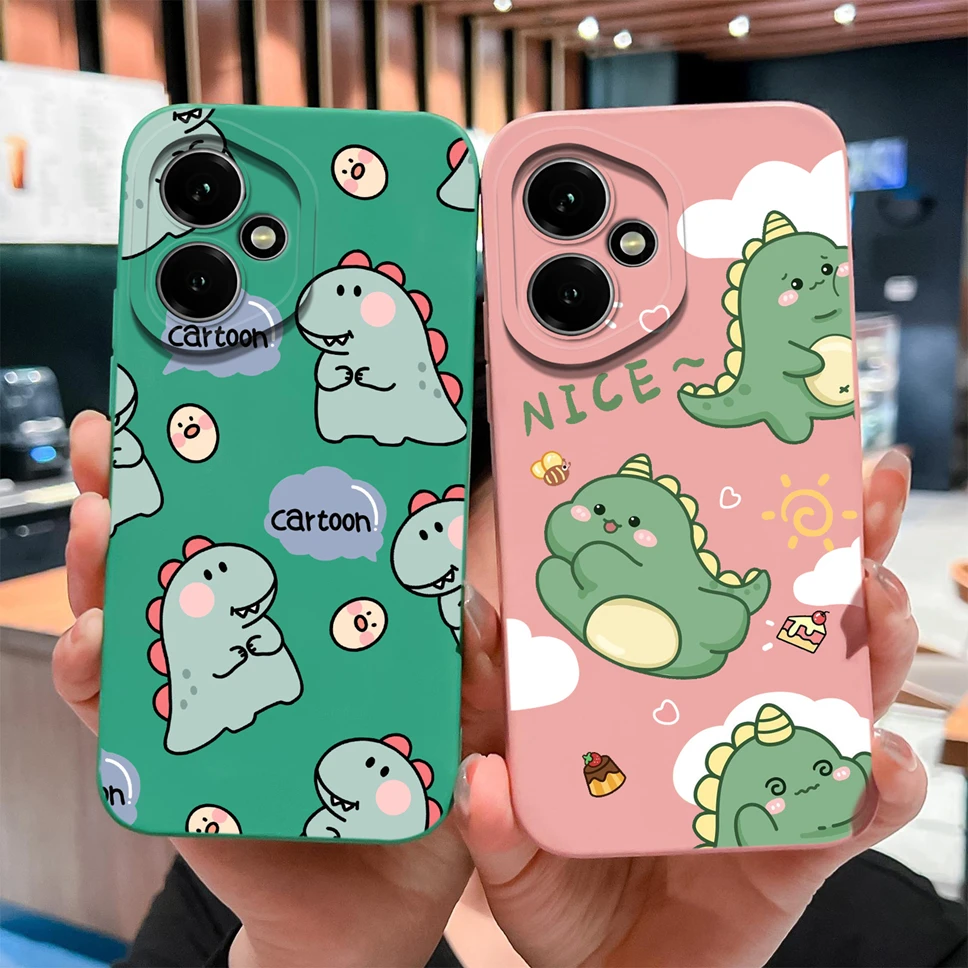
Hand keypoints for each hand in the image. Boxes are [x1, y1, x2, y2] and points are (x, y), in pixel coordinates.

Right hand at [53, 411, 505, 967]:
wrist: (368, 910)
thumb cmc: (418, 797)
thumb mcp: (459, 720)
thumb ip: (471, 666)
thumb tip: (475, 606)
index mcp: (315, 616)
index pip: (269, 528)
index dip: (239, 470)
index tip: (218, 411)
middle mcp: (247, 642)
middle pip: (184, 553)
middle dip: (140, 492)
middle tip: (111, 438)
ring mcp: (201, 694)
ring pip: (135, 616)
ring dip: (103, 566)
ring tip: (95, 521)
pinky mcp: (169, 763)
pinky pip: (116, 716)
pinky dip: (93, 679)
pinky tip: (88, 642)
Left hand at [458, 448, 925, 967]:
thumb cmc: (556, 872)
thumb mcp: (507, 795)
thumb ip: (485, 729)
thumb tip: (475, 632)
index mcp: (669, 681)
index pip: (716, 587)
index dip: (744, 522)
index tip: (761, 452)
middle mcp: (735, 711)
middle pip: (804, 616)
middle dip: (845, 548)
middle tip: (863, 493)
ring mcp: (775, 773)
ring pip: (850, 690)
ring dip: (875, 639)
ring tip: (873, 598)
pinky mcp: (800, 848)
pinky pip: (856, 810)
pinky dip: (879, 782)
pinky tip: (878, 758)